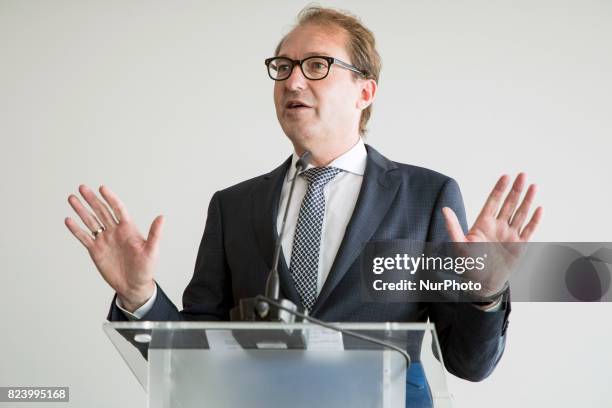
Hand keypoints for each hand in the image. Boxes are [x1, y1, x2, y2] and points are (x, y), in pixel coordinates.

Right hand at [65, 185, 162, 310]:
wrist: (133, 285)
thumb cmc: (146, 268)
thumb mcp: (152, 251)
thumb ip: (155, 234)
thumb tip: (161, 217)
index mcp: (128, 229)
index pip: (118, 209)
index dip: (111, 198)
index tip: (102, 188)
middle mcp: (115, 231)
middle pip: (101, 211)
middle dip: (92, 200)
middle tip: (83, 188)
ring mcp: (104, 240)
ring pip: (91, 221)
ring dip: (81, 210)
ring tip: (72, 198)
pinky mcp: (96, 251)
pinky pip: (84, 237)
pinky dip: (76, 229)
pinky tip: (68, 220)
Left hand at [441, 173, 542, 296]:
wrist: (482, 284)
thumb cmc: (469, 265)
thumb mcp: (459, 245)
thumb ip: (453, 226)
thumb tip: (444, 209)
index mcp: (483, 224)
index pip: (493, 202)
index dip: (499, 189)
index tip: (505, 176)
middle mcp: (497, 226)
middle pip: (509, 204)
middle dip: (515, 190)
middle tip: (522, 174)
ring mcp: (509, 235)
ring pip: (520, 213)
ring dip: (527, 200)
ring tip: (533, 186)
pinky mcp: (519, 245)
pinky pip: (529, 230)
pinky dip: (534, 220)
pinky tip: (539, 208)